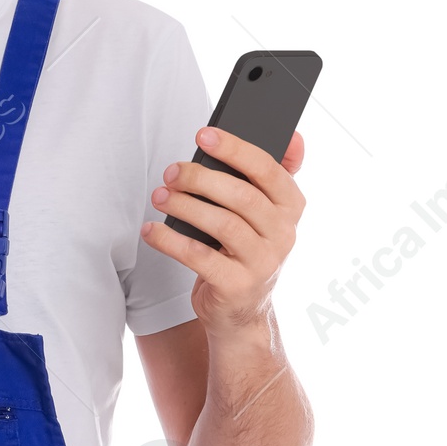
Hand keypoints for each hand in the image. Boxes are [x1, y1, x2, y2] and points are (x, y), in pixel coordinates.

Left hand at [140, 127, 306, 334]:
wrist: (241, 311)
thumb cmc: (244, 249)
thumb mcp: (266, 213)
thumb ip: (277, 174)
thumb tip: (294, 136)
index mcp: (291, 207)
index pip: (268, 169)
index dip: (235, 149)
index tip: (203, 134)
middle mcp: (283, 234)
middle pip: (241, 196)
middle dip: (200, 178)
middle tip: (171, 173)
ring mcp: (263, 262)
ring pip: (221, 224)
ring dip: (184, 206)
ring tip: (160, 197)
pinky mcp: (237, 286)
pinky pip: (199, 257)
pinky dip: (170, 241)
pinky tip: (152, 230)